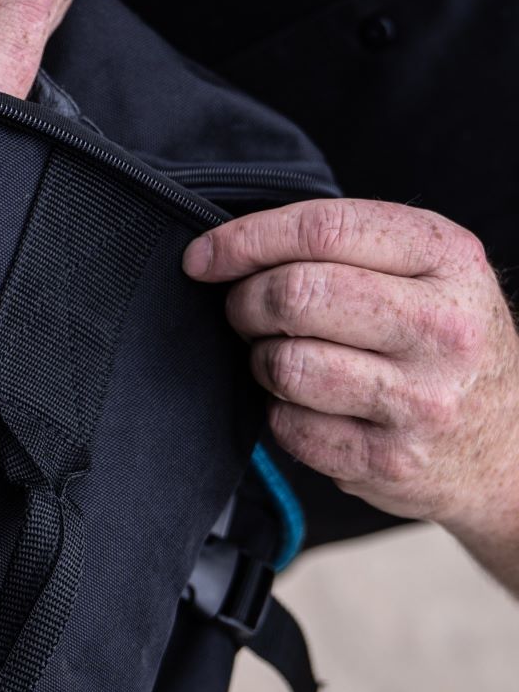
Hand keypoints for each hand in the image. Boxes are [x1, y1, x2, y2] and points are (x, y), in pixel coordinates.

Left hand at [184, 197, 518, 583]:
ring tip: (284, 358)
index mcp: (448, 258)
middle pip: (296, 295)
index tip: (203, 257)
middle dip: (246, 302)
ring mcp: (419, 401)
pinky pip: (289, 427)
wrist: (509, 441)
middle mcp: (441, 327)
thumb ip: (350, 247)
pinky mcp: (388, 461)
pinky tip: (309, 405)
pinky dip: (280, 413)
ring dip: (261, 360)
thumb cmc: (447, 341)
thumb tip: (231, 251)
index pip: (324, 230)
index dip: (245, 239)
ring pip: (286, 364)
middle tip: (247, 311)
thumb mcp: (431, 270)